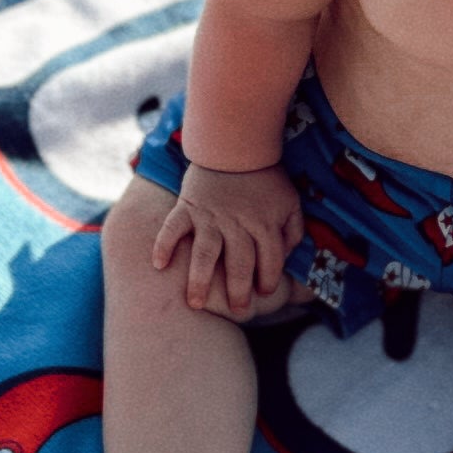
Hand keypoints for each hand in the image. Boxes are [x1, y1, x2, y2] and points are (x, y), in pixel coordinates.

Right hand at [151, 159, 304, 317]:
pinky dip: (164, 246)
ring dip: (199, 281)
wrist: (235, 142)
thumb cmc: (265, 176)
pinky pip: (173, 229)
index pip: (269, 262)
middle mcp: (237, 225)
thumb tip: (288, 255)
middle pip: (238, 266)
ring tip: (195, 304)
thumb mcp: (290, 201)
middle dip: (238, 292)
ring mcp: (210, 217)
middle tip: (236, 311)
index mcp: (265, 224)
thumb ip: (293, 230)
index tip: (263, 292)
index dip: (268, 281)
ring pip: (205, 254)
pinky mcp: (188, 207)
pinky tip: (159, 265)